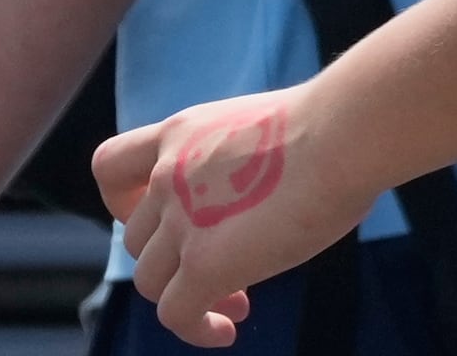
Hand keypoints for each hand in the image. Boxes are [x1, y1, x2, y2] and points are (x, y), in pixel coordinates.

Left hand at [96, 91, 325, 347]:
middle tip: (230, 271)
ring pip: (151, 282)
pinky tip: (228, 331)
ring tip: (237, 305)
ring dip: (187, 299)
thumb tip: (266, 198)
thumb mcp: (263, 129)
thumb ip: (241, 162)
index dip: (124, 203)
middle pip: (137, 240)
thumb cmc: (333, 124)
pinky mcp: (205, 265)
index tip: (164, 218)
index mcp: (182, 133)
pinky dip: (197, 330)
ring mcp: (182, 222)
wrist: (344, 133)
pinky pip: (177, 315)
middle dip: (175, 261)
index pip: (112, 167)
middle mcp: (169, 175)